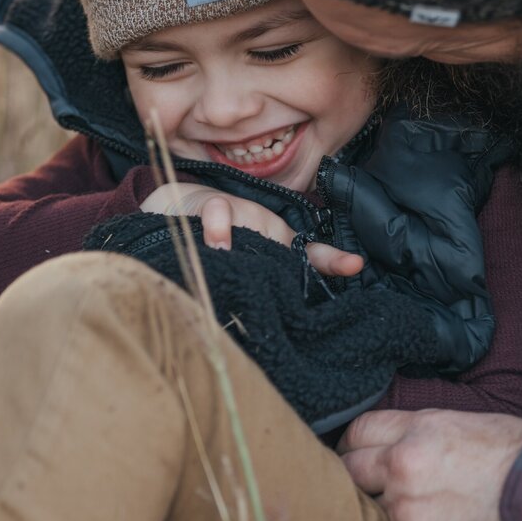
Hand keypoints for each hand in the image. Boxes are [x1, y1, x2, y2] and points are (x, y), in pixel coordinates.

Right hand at [139, 185, 362, 275]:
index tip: (355, 265)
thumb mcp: (231, 271)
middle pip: (286, 246)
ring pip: (254, 228)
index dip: (333, 261)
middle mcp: (263, 230)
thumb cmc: (206, 245)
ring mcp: (240, 216)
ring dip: (245, 244)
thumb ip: (250, 290)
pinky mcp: (210, 203)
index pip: (312, 256)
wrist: (166, 213)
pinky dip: (216, 227)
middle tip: (289, 276)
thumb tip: (261, 317)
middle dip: (289, 261)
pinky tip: (212, 241)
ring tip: (228, 254)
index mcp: (274, 248)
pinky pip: (218, 212)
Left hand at [338, 408, 521, 520]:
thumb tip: (406, 447)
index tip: (363, 461)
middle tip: (383, 498)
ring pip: (376, 520)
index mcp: (419, 433)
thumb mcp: (478, 428)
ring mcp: (407, 516)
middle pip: (350, 474)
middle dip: (361, 486)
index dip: (358, 449)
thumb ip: (430, 438)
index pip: (359, 434)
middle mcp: (403, 470)